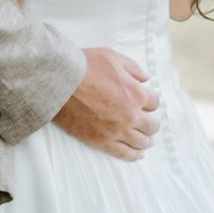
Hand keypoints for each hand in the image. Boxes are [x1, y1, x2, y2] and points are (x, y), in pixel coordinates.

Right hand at [55, 45, 158, 159]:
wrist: (59, 83)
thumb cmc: (84, 67)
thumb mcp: (113, 57)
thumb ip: (133, 68)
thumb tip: (146, 78)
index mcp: (136, 93)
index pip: (155, 103)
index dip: (151, 102)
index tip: (147, 104)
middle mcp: (130, 115)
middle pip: (151, 125)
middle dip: (152, 123)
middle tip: (150, 124)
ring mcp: (117, 130)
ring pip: (141, 142)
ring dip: (146, 141)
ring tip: (147, 141)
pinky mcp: (101, 141)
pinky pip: (124, 153)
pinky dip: (133, 155)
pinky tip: (138, 155)